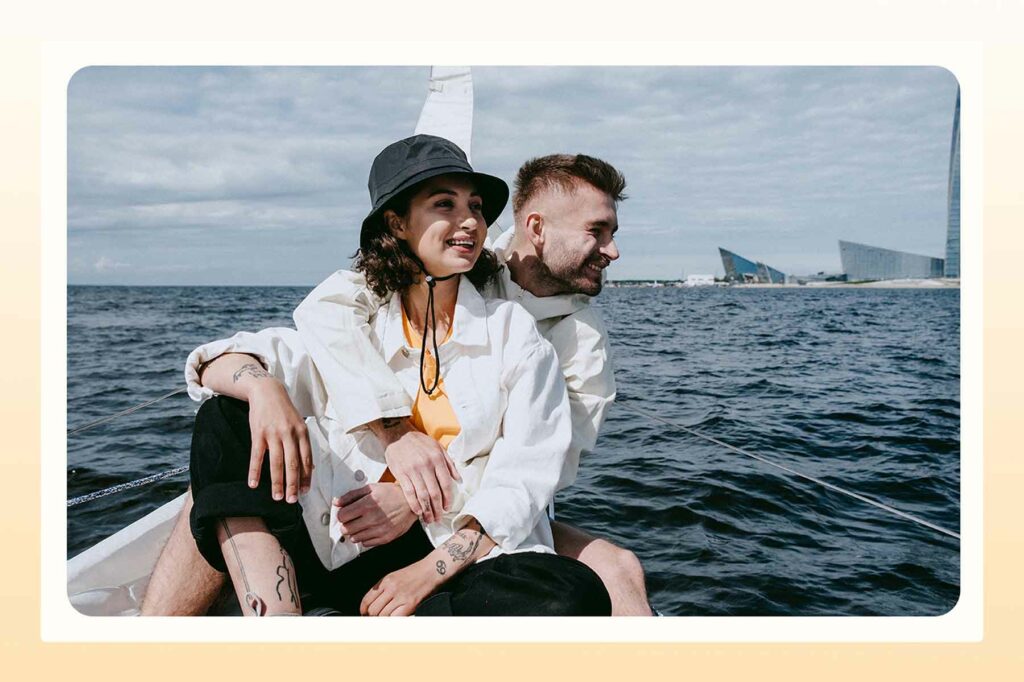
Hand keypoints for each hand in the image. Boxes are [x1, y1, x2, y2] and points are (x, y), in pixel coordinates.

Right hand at [246, 380, 313, 502]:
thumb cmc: (284, 411)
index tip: (305, 491)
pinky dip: (255, 472)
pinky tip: (253, 484)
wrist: (267, 391)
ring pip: (276, 463)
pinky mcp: (258, 434)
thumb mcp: (298, 425)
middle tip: (291, 500)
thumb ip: (303, 445)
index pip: (306, 459)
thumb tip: (310, 468)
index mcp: (302, 433)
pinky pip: (256, 456)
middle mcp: (289, 434)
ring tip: (276, 497)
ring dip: (277, 482)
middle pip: (293, 464)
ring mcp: (273, 434)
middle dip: (293, 484)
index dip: (306, 477)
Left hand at [334, 483, 416, 547]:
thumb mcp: (371, 488)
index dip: (341, 515)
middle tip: (352, 520)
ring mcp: (379, 530)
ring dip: (355, 532)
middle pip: (346, 529)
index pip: (342, 516)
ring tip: (362, 524)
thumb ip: (351, 495)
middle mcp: (372, 518)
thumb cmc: (391, 494)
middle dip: (346, 525)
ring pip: (354, 538)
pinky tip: (370, 529)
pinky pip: (366, 544)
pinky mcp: (385, 538)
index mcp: (367, 504)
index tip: (345, 514)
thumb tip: (336, 502)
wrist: (411, 503)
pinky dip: (365, 538)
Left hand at [360, 559, 442, 616]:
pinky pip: (395, 618)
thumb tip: (374, 603)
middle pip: (373, 610)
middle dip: (374, 617)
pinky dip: (394, 620)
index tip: (365, 614)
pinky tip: (396, 618)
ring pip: (383, 616)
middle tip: (377, 618)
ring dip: (385, 619)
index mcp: (386, 581)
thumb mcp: (395, 576)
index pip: (367, 600)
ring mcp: (400, 596)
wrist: (432, 569)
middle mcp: (391, 588)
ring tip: (389, 618)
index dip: (364, 610)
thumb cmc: (416, 573)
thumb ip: (383, 588)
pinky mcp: (410, 604)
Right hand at [381, 424, 459, 524]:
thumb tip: (459, 480)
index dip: (448, 498)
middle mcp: (426, 465)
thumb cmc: (420, 442)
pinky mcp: (401, 473)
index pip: (445, 483)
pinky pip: (409, 492)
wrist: (397, 435)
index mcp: (437, 459)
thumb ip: (449, 463)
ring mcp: (412, 470)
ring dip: (427, 510)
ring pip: (422, 495)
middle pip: (434, 492)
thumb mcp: (438, 447)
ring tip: (429, 519)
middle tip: (439, 518)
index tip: (448, 508)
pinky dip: (414, 504)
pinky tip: (418, 512)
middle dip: (438, 508)